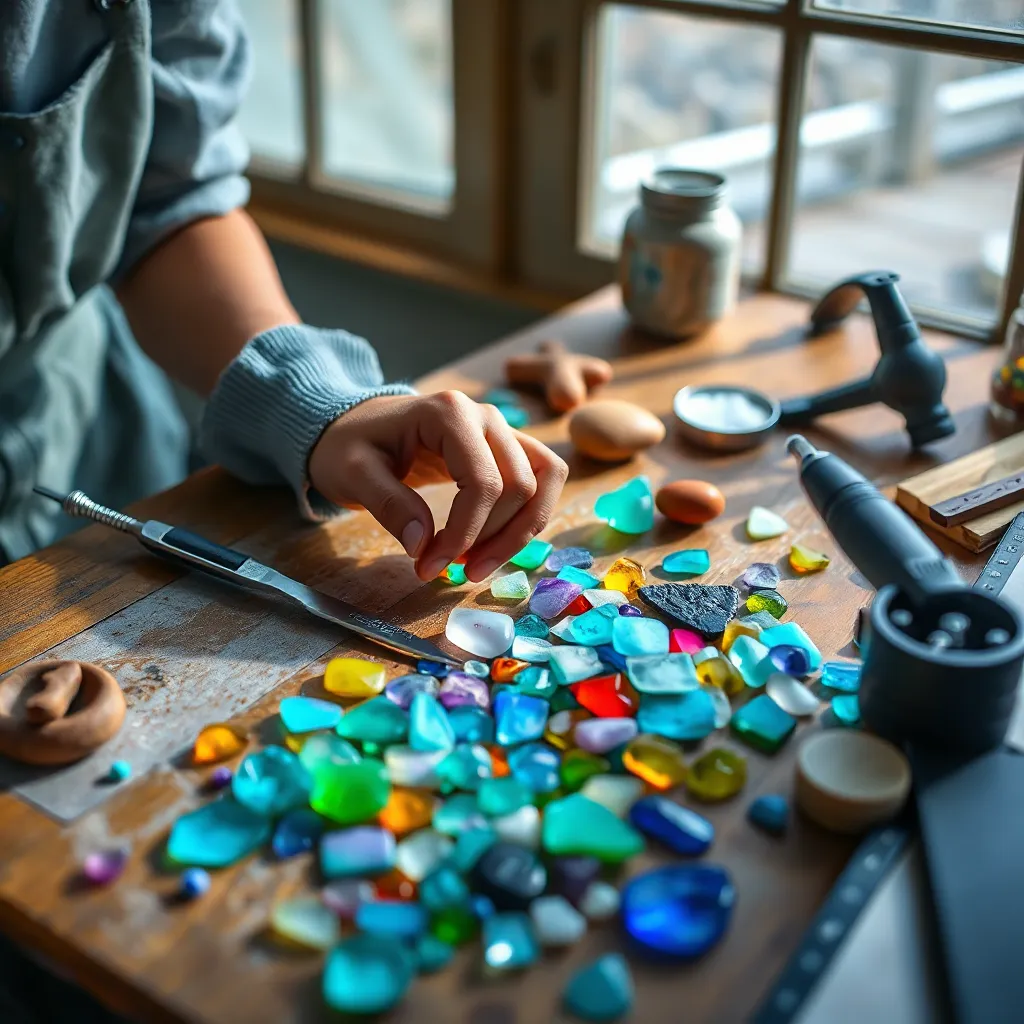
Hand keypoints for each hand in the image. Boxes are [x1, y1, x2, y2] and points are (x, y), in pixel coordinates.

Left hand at [309, 392, 568, 582]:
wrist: (356, 427)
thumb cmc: (351, 446)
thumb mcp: (353, 473)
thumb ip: (388, 505)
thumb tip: (423, 546)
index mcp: (450, 413)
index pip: (483, 482)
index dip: (465, 533)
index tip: (430, 567)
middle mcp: (487, 416)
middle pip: (519, 487)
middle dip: (490, 539)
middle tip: (449, 570)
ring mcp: (503, 430)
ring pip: (542, 485)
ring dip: (518, 534)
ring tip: (476, 566)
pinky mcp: (508, 449)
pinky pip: (541, 482)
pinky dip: (525, 521)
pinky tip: (492, 546)